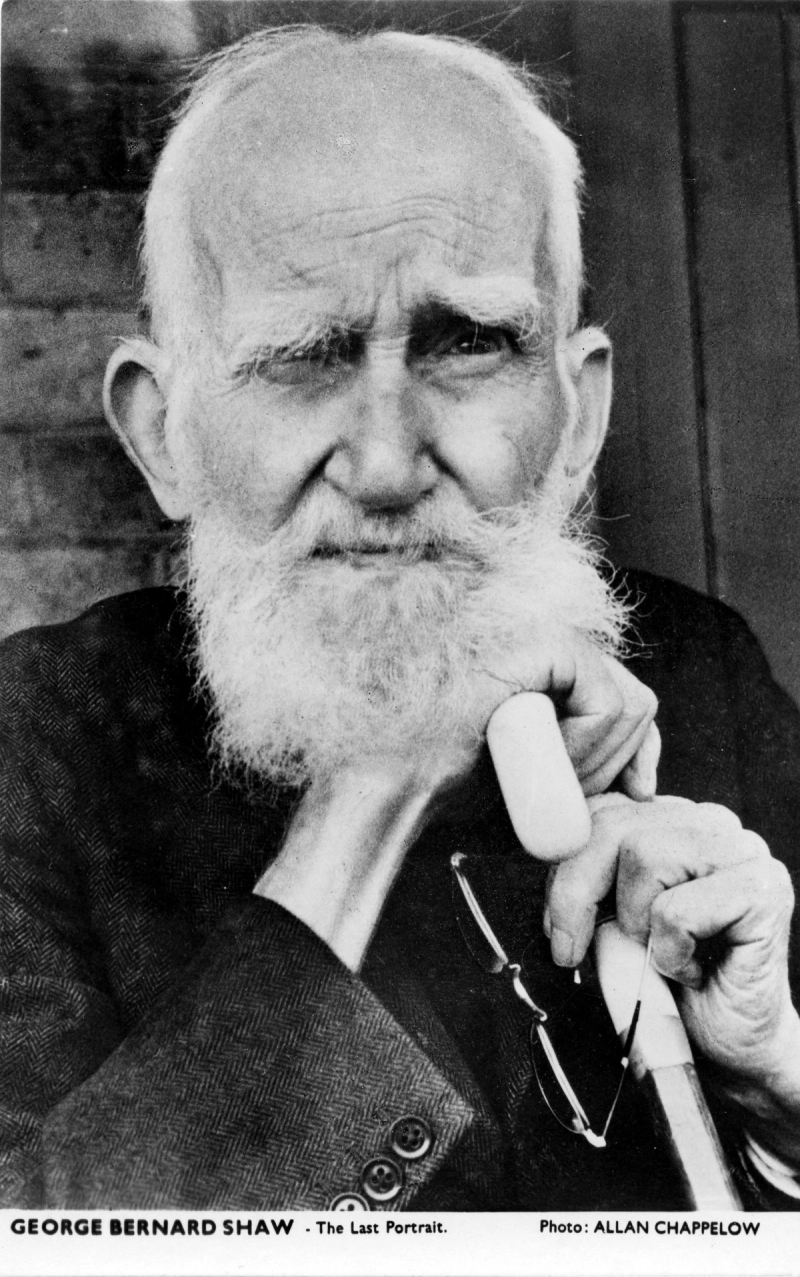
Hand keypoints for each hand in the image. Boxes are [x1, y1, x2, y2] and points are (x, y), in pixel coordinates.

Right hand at [256, 642, 659, 970]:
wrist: (388, 786)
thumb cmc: (441, 789)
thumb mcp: (530, 783)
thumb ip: (577, 768)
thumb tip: (644, 778)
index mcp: (539, 665)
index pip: (623, 694)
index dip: (637, 748)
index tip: (630, 793)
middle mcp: (542, 639)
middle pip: (633, 696)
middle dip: (618, 761)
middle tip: (572, 799)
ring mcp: (537, 633)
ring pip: (627, 701)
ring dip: (599, 761)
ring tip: (547, 784)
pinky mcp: (535, 640)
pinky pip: (605, 699)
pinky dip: (591, 746)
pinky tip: (547, 766)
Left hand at [545, 794, 799, 1157]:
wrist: (731, 1047)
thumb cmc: (672, 986)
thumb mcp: (611, 923)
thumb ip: (589, 884)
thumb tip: (548, 864)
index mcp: (675, 821)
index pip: (600, 810)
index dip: (565, 868)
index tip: (558, 924)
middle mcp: (713, 824)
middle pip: (614, 826)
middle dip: (577, 893)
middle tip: (572, 950)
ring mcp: (745, 852)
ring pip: (644, 854)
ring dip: (634, 923)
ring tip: (657, 956)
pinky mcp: (765, 891)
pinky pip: (677, 910)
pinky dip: (669, 953)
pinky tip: (692, 970)